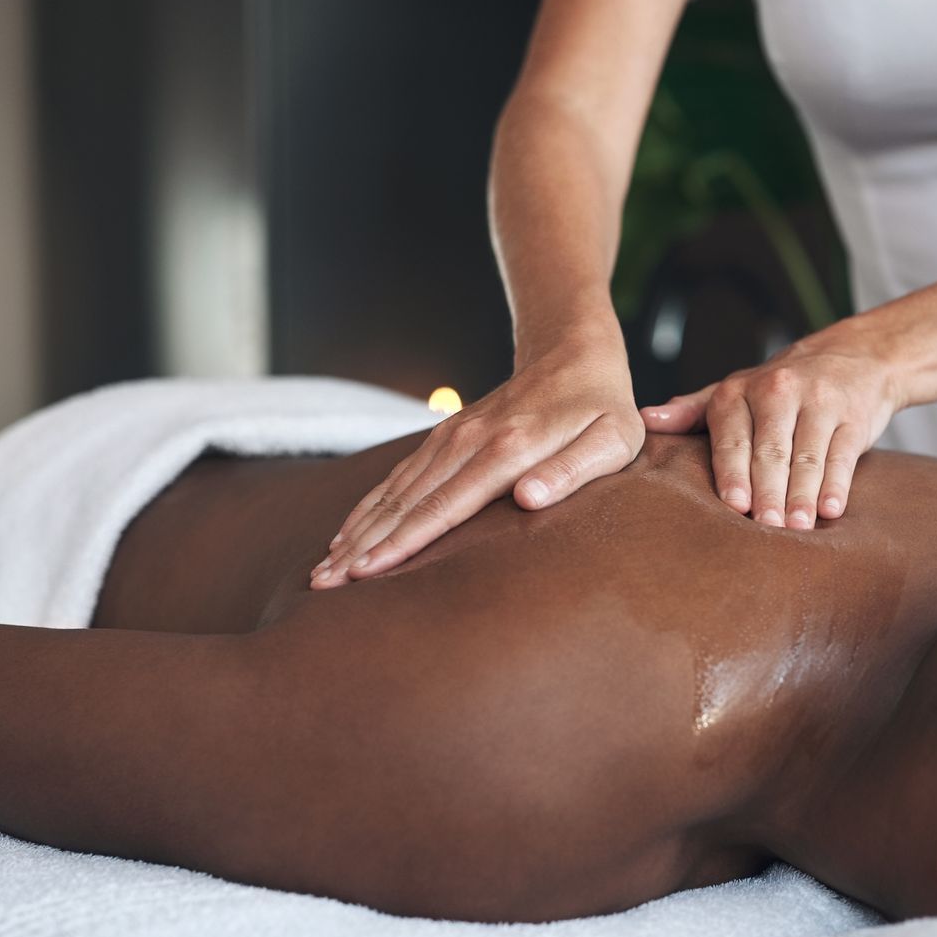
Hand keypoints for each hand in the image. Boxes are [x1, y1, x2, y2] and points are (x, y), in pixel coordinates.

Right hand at [314, 346, 642, 586]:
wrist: (572, 351)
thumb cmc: (601, 407)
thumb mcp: (612, 440)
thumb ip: (573, 470)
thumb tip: (528, 500)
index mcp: (510, 448)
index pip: (446, 505)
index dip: (405, 541)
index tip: (368, 572)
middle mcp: (469, 441)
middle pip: (407, 503)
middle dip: (364, 546)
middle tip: (325, 585)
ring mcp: (451, 436)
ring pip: (395, 491)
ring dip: (357, 530)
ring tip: (324, 569)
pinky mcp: (444, 436)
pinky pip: (398, 476)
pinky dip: (369, 506)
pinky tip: (346, 534)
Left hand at [641, 343, 899, 528]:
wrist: (851, 356)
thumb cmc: (779, 388)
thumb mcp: (735, 392)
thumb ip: (691, 411)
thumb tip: (647, 420)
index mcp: (739, 391)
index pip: (733, 437)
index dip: (734, 472)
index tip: (735, 505)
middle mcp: (778, 391)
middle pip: (771, 450)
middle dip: (768, 491)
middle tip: (765, 527)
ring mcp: (819, 402)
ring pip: (807, 455)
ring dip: (802, 494)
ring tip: (796, 528)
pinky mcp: (853, 416)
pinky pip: (842, 454)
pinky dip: (837, 483)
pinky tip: (831, 510)